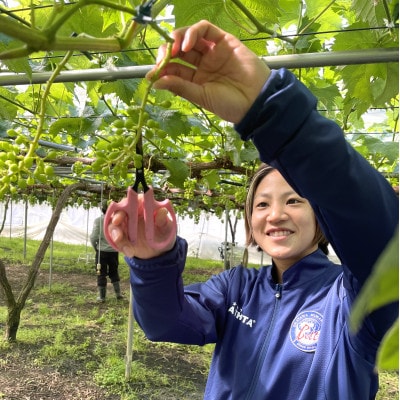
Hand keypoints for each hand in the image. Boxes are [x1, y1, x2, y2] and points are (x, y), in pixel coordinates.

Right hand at [106, 195, 175, 258]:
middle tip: (117, 222)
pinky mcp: (120, 235)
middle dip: (117, 215)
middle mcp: (131, 213)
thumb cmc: (164, 234)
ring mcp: (124, 224)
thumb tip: (162, 211)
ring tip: (126, 246)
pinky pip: (114, 238)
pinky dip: (121, 245)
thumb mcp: (167, 229)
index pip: (135, 198)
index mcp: (144, 206)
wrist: (159, 251)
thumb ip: (164, 221)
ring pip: (114, 225)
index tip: (128, 204)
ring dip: (116, 233)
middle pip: (120, 209)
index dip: (130, 199)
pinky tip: (130, 252)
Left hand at [147, 20, 270, 123]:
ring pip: (190, 37)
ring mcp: (213, 51)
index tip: (151, 74)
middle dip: (167, 52)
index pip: (175, 69)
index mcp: (196, 80)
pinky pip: (206, 29)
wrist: (256, 101)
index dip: (162, 69)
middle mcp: (202, 64)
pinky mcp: (224, 40)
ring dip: (178, 40)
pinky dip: (193, 32)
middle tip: (162, 59)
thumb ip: (180, 86)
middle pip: (179, 51)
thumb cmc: (230, 104)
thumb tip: (155, 82)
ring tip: (174, 50)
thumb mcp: (201, 97)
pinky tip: (187, 44)